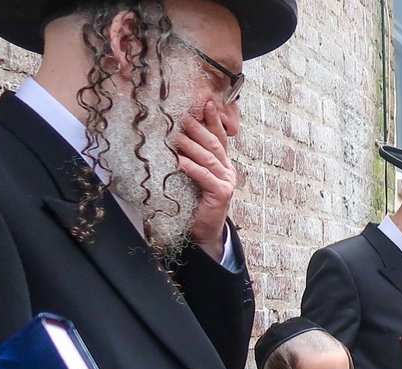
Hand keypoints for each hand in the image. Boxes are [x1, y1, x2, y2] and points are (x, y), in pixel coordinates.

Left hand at [174, 101, 237, 261]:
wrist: (202, 232)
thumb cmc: (194, 204)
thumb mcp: (192, 177)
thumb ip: (190, 160)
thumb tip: (173, 138)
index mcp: (223, 165)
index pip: (220, 138)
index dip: (214, 121)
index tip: (206, 103)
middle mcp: (228, 171)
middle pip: (214, 145)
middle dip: (199, 128)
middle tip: (183, 115)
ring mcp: (227, 182)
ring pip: (209, 158)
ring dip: (191, 145)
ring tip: (175, 134)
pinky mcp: (221, 194)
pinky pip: (205, 176)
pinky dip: (191, 167)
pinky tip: (179, 160)